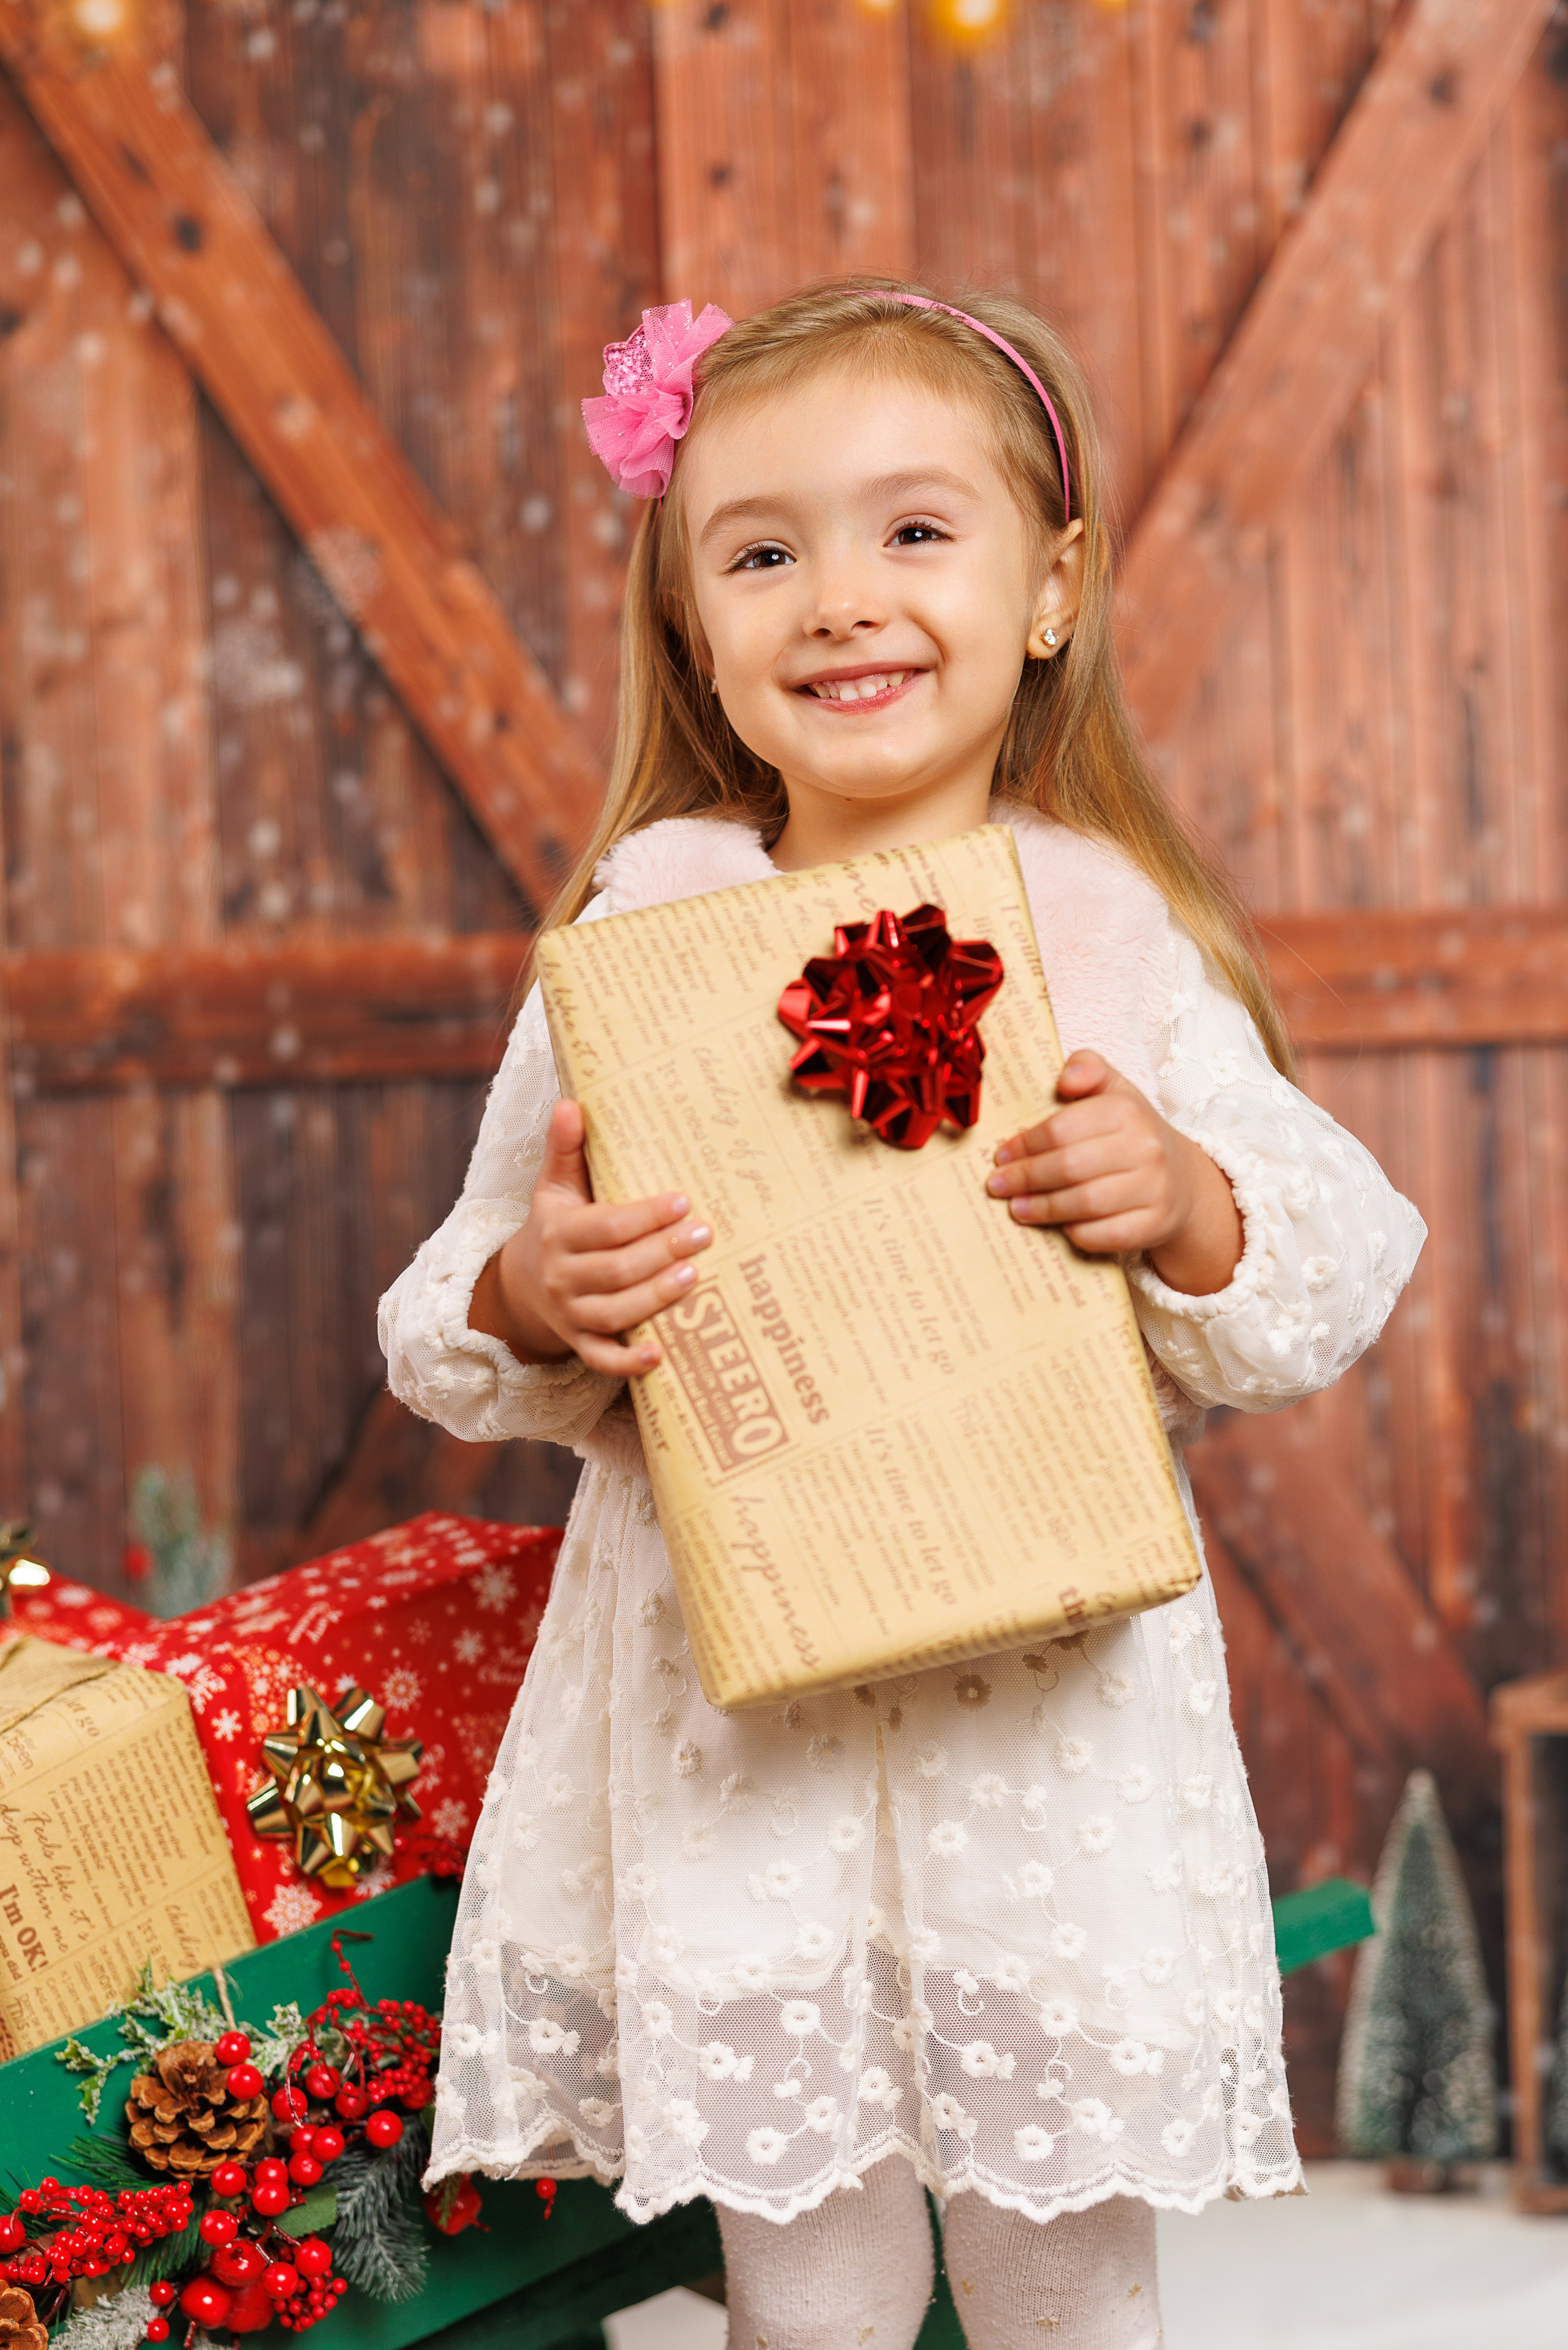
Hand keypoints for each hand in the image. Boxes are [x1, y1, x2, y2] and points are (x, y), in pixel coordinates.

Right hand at [469, 1099, 711, 1373]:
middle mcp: (562, 1276)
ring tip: (694, 1277)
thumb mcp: (554, 1188)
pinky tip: (661, 1354)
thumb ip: (565, 1149)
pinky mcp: (579, 1343)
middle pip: (615, 1269)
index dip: (644, 1216)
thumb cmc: (554, 1227)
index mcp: (559, 1232)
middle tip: (704, 1235)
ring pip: (613, 1312)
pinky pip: (601, 1359)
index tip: (683, 1200)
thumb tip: (570, 1102)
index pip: (606, 1225)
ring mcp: (570, 1314)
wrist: (520, 1286)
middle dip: (661, 1252)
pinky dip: (628, 1362)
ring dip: (654, 1298)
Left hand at [985, 1050, 1242, 1296]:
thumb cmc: (1132, 1134)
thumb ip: (1088, 1069)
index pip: (1062, 1129)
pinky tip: (1059, 1228)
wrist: (1182, 1181)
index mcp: (1128, 1111)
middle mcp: (1146, 1148)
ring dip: (1043, 1209)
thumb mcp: (1115, 1091)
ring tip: (1017, 1208)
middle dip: (1026, 1178)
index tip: (1001, 1155)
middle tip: (997, 1185)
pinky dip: (1077, 1233)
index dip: (1026, 1144)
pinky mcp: (1155, 1224)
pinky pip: (1105, 1234)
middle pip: (1069, 1167)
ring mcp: (1154, 1188)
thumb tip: (1066, 1079)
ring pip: (1085, 1203)